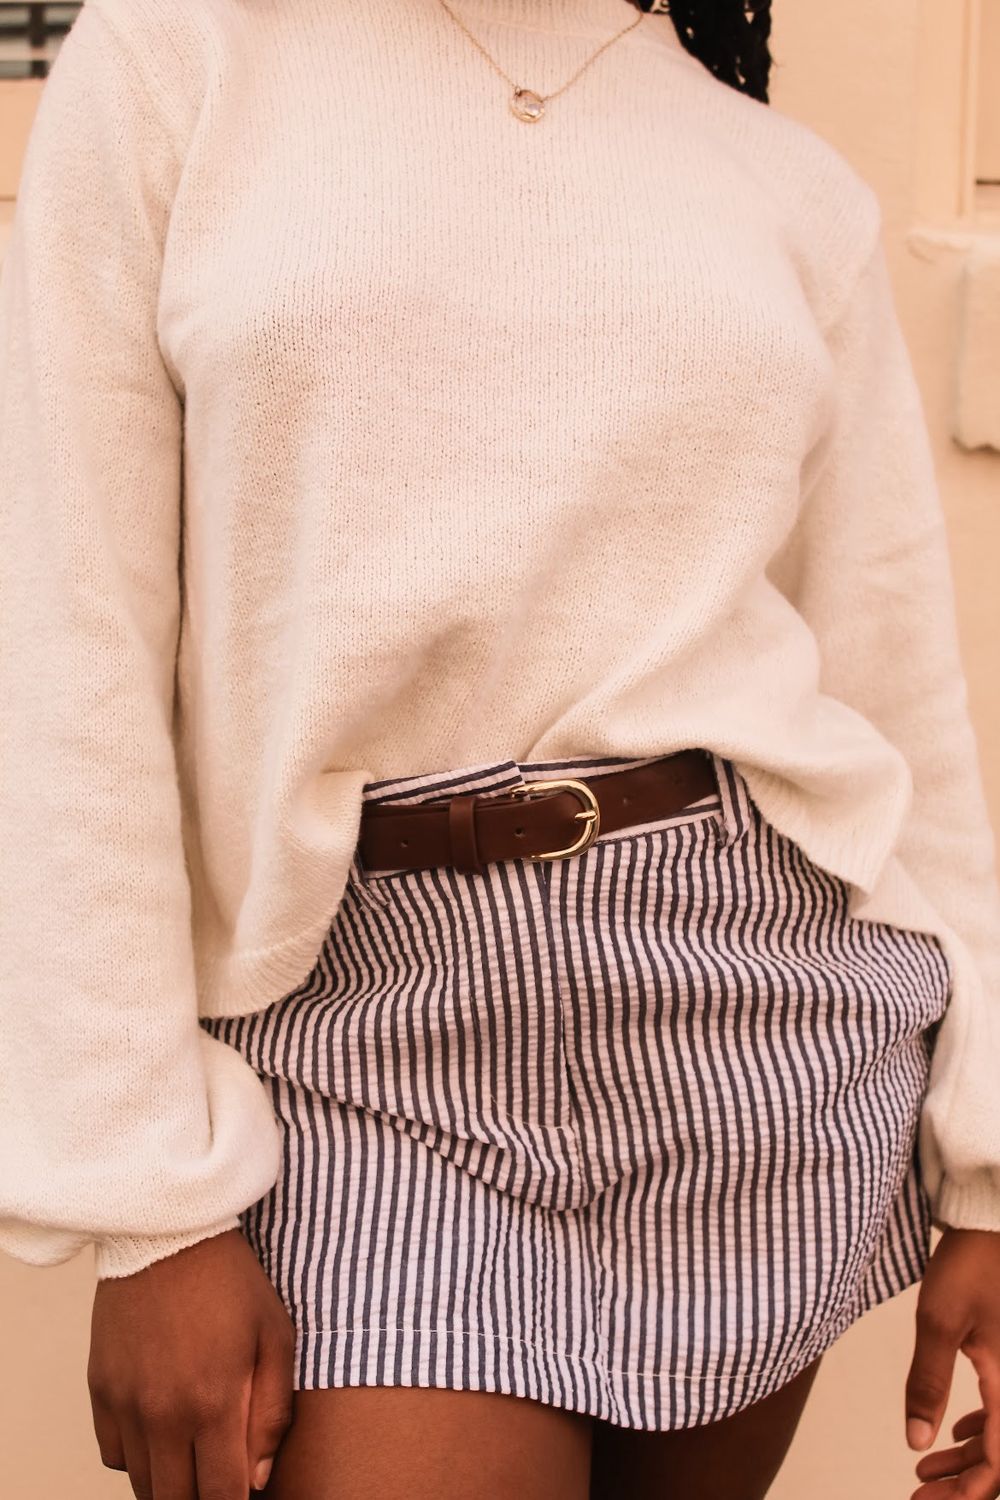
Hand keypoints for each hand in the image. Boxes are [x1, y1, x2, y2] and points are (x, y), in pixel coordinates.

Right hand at [87, 1226, 294, 1498]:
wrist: (168, 1232)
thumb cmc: (230, 1281)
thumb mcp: (275, 1336)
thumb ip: (273, 1412)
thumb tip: (258, 1478)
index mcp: (213, 1402)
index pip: (221, 1496)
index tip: (243, 1491)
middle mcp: (163, 1413)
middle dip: (202, 1497)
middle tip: (219, 1474)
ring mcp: (126, 1403)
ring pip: (143, 1483)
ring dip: (170, 1481)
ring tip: (195, 1456)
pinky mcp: (100, 1389)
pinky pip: (114, 1454)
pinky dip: (138, 1457)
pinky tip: (162, 1432)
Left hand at [906, 1227, 999, 1498]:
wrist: (993, 1221)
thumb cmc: (971, 1263)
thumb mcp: (939, 1321)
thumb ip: (928, 1383)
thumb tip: (916, 1441)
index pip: (999, 1462)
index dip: (967, 1493)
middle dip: (964, 1484)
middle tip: (920, 1495)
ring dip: (968, 1460)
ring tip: (925, 1471)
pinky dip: (979, 1430)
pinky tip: (952, 1431)